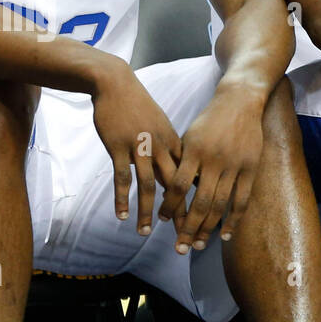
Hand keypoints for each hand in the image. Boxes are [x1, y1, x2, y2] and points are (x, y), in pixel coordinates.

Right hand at [91, 61, 181, 235]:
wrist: (116, 83)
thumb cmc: (139, 106)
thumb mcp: (161, 126)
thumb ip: (171, 150)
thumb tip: (181, 174)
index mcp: (176, 143)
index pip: (192, 178)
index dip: (198, 201)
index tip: (204, 223)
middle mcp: (162, 147)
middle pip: (176, 187)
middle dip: (181, 214)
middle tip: (183, 238)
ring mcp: (141, 147)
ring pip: (149, 185)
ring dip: (148, 212)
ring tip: (147, 233)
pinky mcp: (119, 146)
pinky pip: (122, 177)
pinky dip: (122, 198)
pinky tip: (121, 215)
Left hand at [158, 90, 264, 253]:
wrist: (239, 102)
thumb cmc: (209, 121)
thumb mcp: (190, 137)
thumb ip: (182, 163)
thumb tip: (172, 193)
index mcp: (194, 150)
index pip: (178, 185)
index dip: (170, 205)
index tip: (163, 221)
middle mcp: (214, 160)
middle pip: (199, 202)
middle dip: (188, 228)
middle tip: (179, 248)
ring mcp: (234, 165)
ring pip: (219, 204)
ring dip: (207, 228)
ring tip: (197, 245)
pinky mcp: (251, 168)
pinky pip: (241, 200)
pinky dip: (233, 219)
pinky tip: (224, 234)